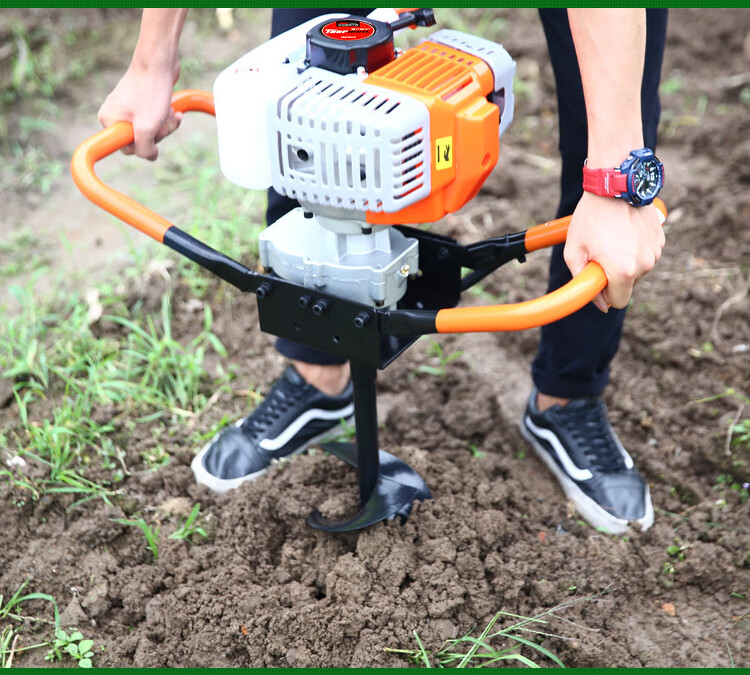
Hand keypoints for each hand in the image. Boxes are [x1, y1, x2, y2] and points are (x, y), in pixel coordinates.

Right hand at [98, 60, 181, 160]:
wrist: (159, 61)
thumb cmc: (151, 92)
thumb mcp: (147, 128)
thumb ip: (144, 149)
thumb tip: (149, 156)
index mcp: (108, 120)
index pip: (127, 148)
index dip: (142, 146)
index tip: (148, 131)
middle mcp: (115, 114)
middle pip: (141, 140)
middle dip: (158, 134)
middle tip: (162, 120)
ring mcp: (129, 108)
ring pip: (152, 131)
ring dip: (165, 125)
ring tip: (170, 112)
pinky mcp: (143, 103)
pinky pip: (157, 120)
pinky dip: (167, 117)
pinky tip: (174, 111)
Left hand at [564, 192, 664, 311]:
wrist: (614, 185)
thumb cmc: (590, 218)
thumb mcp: (574, 251)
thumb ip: (582, 281)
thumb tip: (599, 303)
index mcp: (624, 271)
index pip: (618, 302)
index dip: (604, 295)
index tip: (595, 278)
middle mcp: (645, 264)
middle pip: (628, 285)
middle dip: (613, 275)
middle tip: (599, 252)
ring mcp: (655, 251)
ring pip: (637, 269)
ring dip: (624, 261)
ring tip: (611, 238)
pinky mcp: (660, 239)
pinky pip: (645, 254)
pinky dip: (634, 248)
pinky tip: (623, 231)